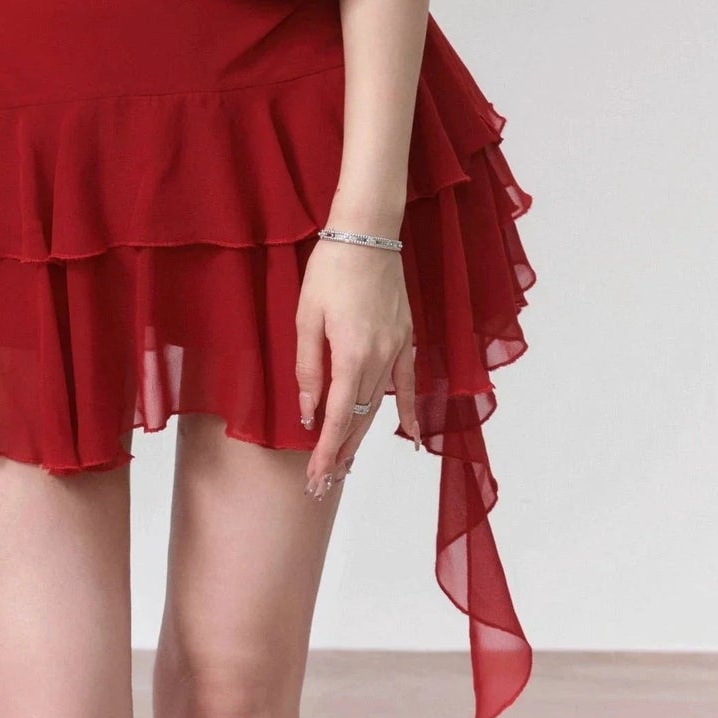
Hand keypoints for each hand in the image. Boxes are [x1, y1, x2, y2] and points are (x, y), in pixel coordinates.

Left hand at [295, 236, 420, 500]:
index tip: (316, 477)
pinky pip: (408, 383)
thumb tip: (307, 411)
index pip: (335, 416)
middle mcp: (379, 359)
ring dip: (363, 437)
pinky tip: (411, 436)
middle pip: (358, 418)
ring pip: (379, 406)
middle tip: (324, 483)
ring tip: (348, 466)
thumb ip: (308, 367)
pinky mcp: (406, 339)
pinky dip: (409, 411)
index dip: (325, 450)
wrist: (367, 234)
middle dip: (340, 453)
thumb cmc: (330, 270)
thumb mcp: (306, 316)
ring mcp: (397, 350)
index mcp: (350, 355)